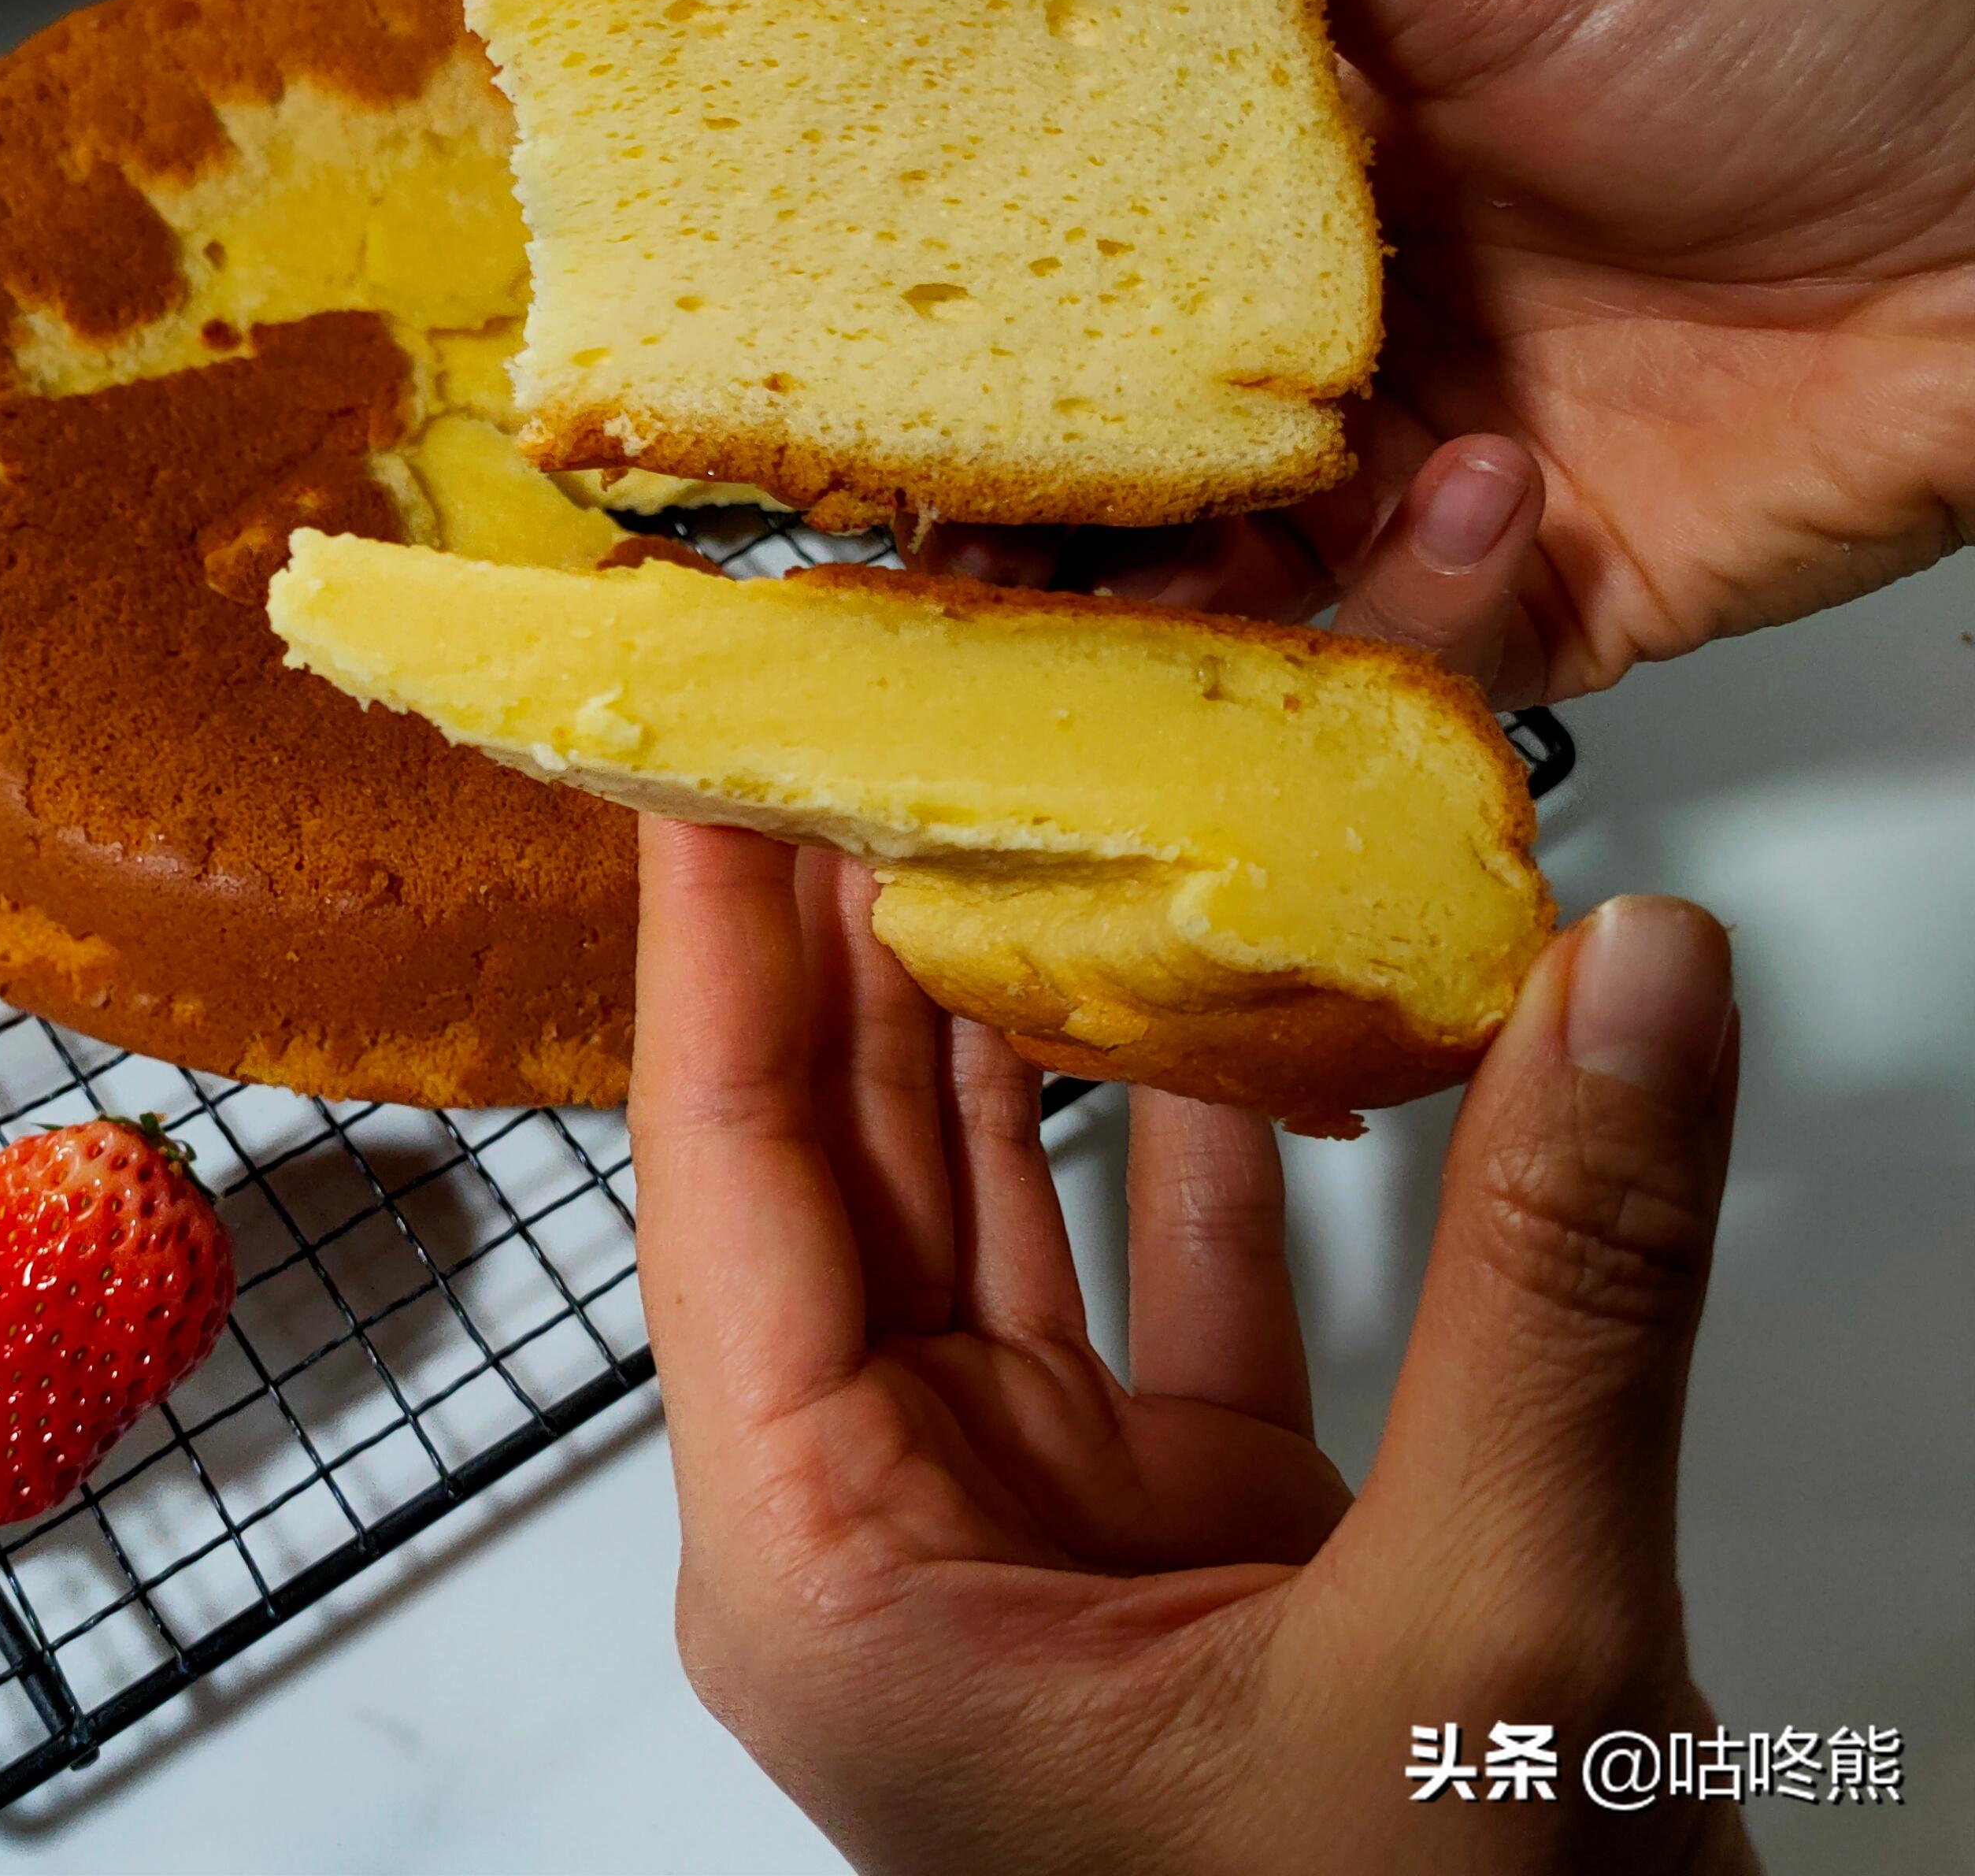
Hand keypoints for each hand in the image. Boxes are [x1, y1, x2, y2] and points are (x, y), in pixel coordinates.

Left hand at [636, 838, 1752, 1873]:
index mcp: (828, 1572)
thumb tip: (1631, 989)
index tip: (700, 733)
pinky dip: (1214, 1119)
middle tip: (898, 684)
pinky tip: (1258, 966)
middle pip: (851, 1146)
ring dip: (1052, 983)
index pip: (724, 1173)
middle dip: (888, 905)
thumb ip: (1548, 1299)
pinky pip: (1162, 1261)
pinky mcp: (1178, 1526)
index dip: (712, 932)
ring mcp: (1034, 1517)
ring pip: (1004, 1182)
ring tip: (1060, 763)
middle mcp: (891, 1525)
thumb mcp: (1474, 1647)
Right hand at [876, 0, 1974, 704]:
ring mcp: (1411, 472)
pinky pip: (1388, 651)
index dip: (933, 310)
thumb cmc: (1797, 38)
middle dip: (1013, 495)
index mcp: (1283, 172)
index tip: (823, 341)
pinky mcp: (1514, 598)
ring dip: (1172, 585)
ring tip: (1180, 542)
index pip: (1047, 257)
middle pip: (1101, 449)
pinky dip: (1413, 593)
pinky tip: (1492, 487)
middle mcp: (1327, 333)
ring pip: (1206, 580)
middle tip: (938, 511)